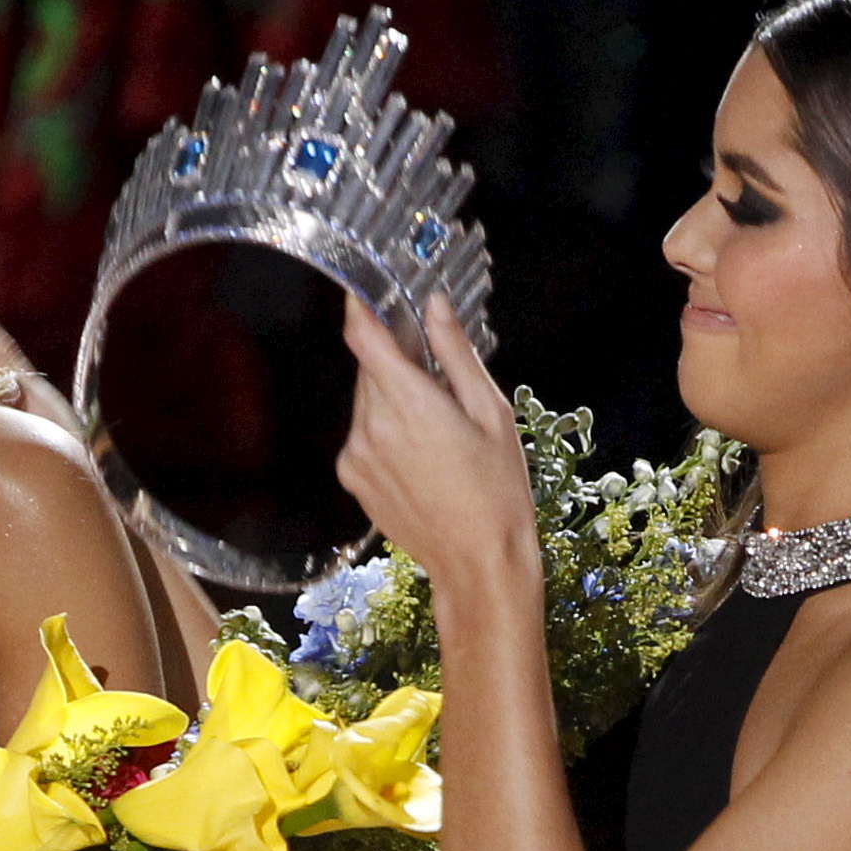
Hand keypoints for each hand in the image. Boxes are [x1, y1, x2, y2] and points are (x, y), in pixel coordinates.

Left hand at [335, 290, 535, 591]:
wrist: (477, 562)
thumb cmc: (497, 490)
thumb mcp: (490, 413)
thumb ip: (457, 354)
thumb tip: (434, 306)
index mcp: (408, 404)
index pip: (363, 336)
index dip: (360, 306)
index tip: (365, 289)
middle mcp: (371, 427)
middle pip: (369, 368)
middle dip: (396, 360)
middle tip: (436, 373)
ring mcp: (356, 455)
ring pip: (366, 401)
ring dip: (392, 397)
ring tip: (436, 427)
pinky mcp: (353, 478)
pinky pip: (363, 434)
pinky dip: (385, 429)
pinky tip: (422, 455)